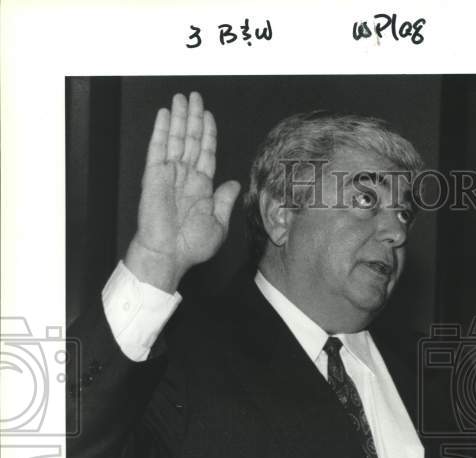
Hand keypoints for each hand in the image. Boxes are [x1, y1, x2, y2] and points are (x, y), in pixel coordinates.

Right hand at [125, 92, 240, 292]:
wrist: (169, 255)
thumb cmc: (191, 245)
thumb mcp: (218, 224)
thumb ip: (224, 201)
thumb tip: (233, 184)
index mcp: (201, 187)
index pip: (206, 153)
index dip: (208, 134)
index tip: (209, 115)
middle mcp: (185, 177)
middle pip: (191, 140)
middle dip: (194, 118)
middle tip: (195, 96)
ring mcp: (169, 174)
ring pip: (175, 139)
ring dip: (179, 118)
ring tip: (181, 98)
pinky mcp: (153, 175)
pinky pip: (158, 148)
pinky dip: (161, 130)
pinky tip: (164, 115)